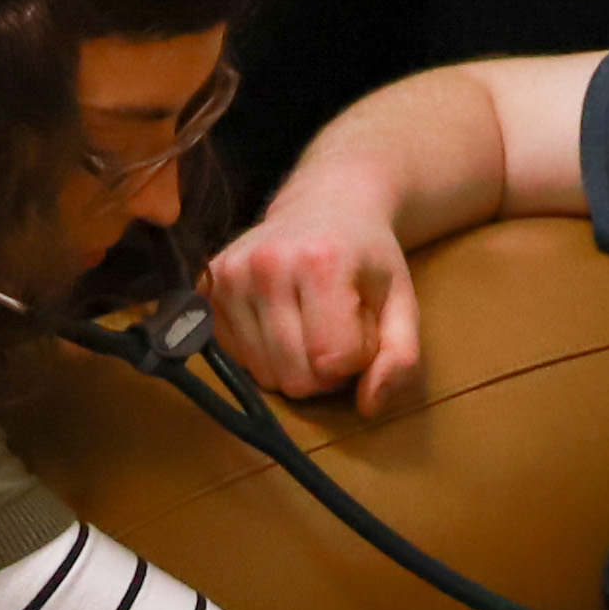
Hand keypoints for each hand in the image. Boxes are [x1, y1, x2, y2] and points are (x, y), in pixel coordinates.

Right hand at [206, 186, 419, 411]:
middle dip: (324, 369)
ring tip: (307, 322)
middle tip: (334, 329)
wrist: (325, 203)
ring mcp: (230, 275)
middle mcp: (267, 265)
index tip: (361, 328)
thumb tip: (372, 406)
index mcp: (321, 262)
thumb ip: (400, 357)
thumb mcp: (401, 303)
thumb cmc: (367, 258)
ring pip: (264, 376)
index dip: (355, 359)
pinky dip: (262, 353)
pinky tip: (278, 320)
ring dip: (293, 364)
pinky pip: (235, 360)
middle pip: (295, 376)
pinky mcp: (207, 286)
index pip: (333, 361)